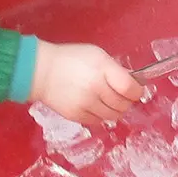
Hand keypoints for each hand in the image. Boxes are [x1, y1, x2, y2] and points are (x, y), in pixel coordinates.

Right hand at [30, 41, 144, 127]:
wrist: (41, 72)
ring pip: (113, 116)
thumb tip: (132, 84)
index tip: (135, 90)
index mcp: (102, 69)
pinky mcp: (76, 116)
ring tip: (108, 101)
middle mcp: (96, 88)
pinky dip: (100, 115)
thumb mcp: (96, 55)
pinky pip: (98, 121)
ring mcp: (86, 104)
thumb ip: (114, 69)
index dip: (137, 91)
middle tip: (121, 96)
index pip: (129, 88)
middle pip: (123, 105)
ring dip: (115, 110)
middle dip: (126, 101)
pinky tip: (95, 106)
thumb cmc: (71, 59)